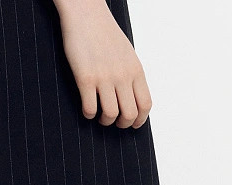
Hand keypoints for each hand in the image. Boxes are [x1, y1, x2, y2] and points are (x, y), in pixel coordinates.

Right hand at [53, 0, 151, 128]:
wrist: (86, 13)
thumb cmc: (104, 33)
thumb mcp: (126, 54)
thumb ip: (130, 75)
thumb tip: (131, 98)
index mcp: (136, 70)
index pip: (146, 104)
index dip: (140, 120)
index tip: (133, 124)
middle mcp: (123, 75)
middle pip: (129, 114)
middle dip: (121, 124)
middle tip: (113, 120)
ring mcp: (104, 77)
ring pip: (110, 114)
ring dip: (104, 121)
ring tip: (99, 116)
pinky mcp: (86, 78)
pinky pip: (90, 109)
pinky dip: (88, 114)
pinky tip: (87, 108)